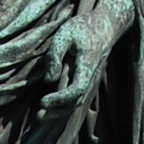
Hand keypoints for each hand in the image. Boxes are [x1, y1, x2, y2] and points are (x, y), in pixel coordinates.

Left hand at [38, 0, 133, 115]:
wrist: (105, 26)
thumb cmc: (83, 27)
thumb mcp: (65, 33)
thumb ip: (55, 56)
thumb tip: (49, 80)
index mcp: (87, 64)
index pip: (77, 89)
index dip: (60, 98)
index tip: (42, 101)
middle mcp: (91, 76)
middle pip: (76, 102)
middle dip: (57, 111)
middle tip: (38, 116)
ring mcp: (90, 80)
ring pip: (76, 103)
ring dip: (59, 112)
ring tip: (40, 116)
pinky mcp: (85, 81)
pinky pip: (75, 98)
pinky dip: (63, 106)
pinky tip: (49, 109)